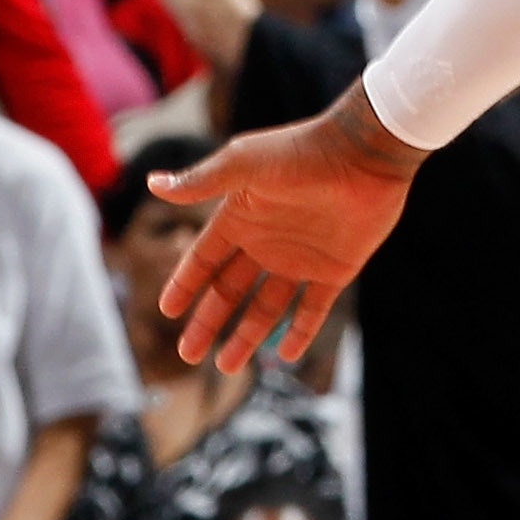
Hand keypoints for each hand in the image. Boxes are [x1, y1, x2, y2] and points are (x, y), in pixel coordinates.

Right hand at [152, 84, 425, 370]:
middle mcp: (268, 241)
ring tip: (225, 368)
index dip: (185, 284)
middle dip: (208, 322)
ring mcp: (302, 257)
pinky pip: (313, 308)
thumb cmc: (303, 152)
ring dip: (247, 336)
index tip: (166, 311)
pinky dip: (300, 332)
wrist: (367, 151)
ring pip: (267, 306)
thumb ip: (202, 181)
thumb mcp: (245, 164)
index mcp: (242, 218)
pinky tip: (285, 355)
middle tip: (187, 354)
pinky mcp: (337, 268)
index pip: (203, 260)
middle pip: (229, 290)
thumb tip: (152, 183)